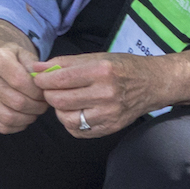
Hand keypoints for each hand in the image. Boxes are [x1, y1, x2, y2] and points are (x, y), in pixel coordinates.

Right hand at [0, 23, 51, 133]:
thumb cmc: (16, 62)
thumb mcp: (27, 56)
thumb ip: (38, 68)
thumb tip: (45, 83)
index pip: (20, 81)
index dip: (37, 92)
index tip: (45, 93)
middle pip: (16, 102)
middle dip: (36, 107)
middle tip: (43, 105)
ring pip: (8, 117)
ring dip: (28, 118)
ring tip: (34, 111)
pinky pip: (1, 126)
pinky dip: (18, 126)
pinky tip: (23, 117)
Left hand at [31, 50, 178, 140]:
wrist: (152, 84)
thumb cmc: (124, 67)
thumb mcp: (97, 57)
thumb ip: (65, 62)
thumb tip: (37, 67)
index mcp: (102, 71)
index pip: (60, 79)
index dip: (43, 80)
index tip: (38, 78)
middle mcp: (106, 94)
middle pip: (60, 100)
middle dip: (49, 94)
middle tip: (51, 89)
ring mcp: (109, 114)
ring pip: (66, 118)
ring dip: (58, 110)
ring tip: (64, 101)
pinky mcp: (110, 128)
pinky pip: (78, 131)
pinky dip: (70, 122)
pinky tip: (76, 111)